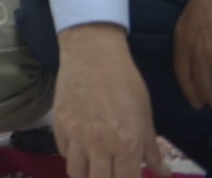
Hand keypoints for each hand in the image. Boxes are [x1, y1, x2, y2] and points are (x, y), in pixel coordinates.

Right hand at [54, 24, 168, 176]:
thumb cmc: (125, 81)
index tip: (127, 174)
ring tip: (93, 165)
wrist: (91, 54)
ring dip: (86, 173)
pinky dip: (72, 154)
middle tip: (110, 170)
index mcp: (126, 144)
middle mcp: (99, 145)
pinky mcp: (58, 125)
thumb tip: (160, 171)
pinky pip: (63, 152)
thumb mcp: (145, 114)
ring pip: (76, 172)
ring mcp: (75, 136)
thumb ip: (151, 147)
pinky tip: (80, 145)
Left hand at [175, 0, 211, 107]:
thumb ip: (191, 42)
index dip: (191, 91)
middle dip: (210, 97)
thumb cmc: (209, 0)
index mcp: (184, 38)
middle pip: (204, 82)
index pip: (183, 72)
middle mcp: (200, 45)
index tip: (197, 104)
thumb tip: (198, 66)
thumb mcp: (191, 21)